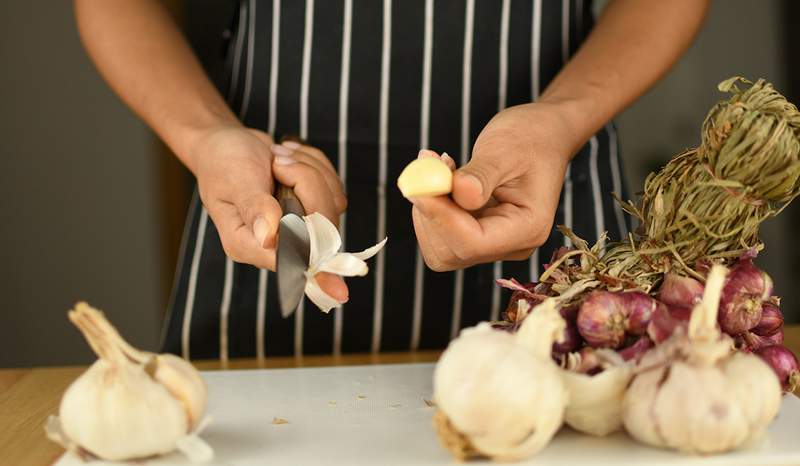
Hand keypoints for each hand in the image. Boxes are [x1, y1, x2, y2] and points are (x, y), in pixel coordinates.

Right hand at [189, 125, 347, 300]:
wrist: (227, 143)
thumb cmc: (222, 163)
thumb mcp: (234, 180)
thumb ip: (254, 207)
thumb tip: (269, 237)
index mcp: (248, 244)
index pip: (290, 261)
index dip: (316, 267)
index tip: (339, 290)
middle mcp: (275, 243)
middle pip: (321, 228)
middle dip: (308, 184)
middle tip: (278, 161)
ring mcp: (298, 227)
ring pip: (332, 205)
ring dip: (309, 171)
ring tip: (277, 158)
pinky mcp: (312, 209)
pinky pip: (333, 189)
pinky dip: (316, 166)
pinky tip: (289, 158)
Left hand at [409, 103, 574, 270]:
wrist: (543, 136)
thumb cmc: (531, 138)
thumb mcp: (505, 149)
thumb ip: (481, 174)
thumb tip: (459, 194)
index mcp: (527, 229)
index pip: (473, 242)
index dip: (440, 217)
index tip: (419, 185)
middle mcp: (511, 245)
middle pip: (451, 252)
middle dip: (431, 213)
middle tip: (429, 168)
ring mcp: (493, 243)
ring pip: (439, 246)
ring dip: (429, 208)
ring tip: (442, 167)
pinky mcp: (476, 234)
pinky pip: (440, 233)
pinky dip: (432, 205)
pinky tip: (445, 176)